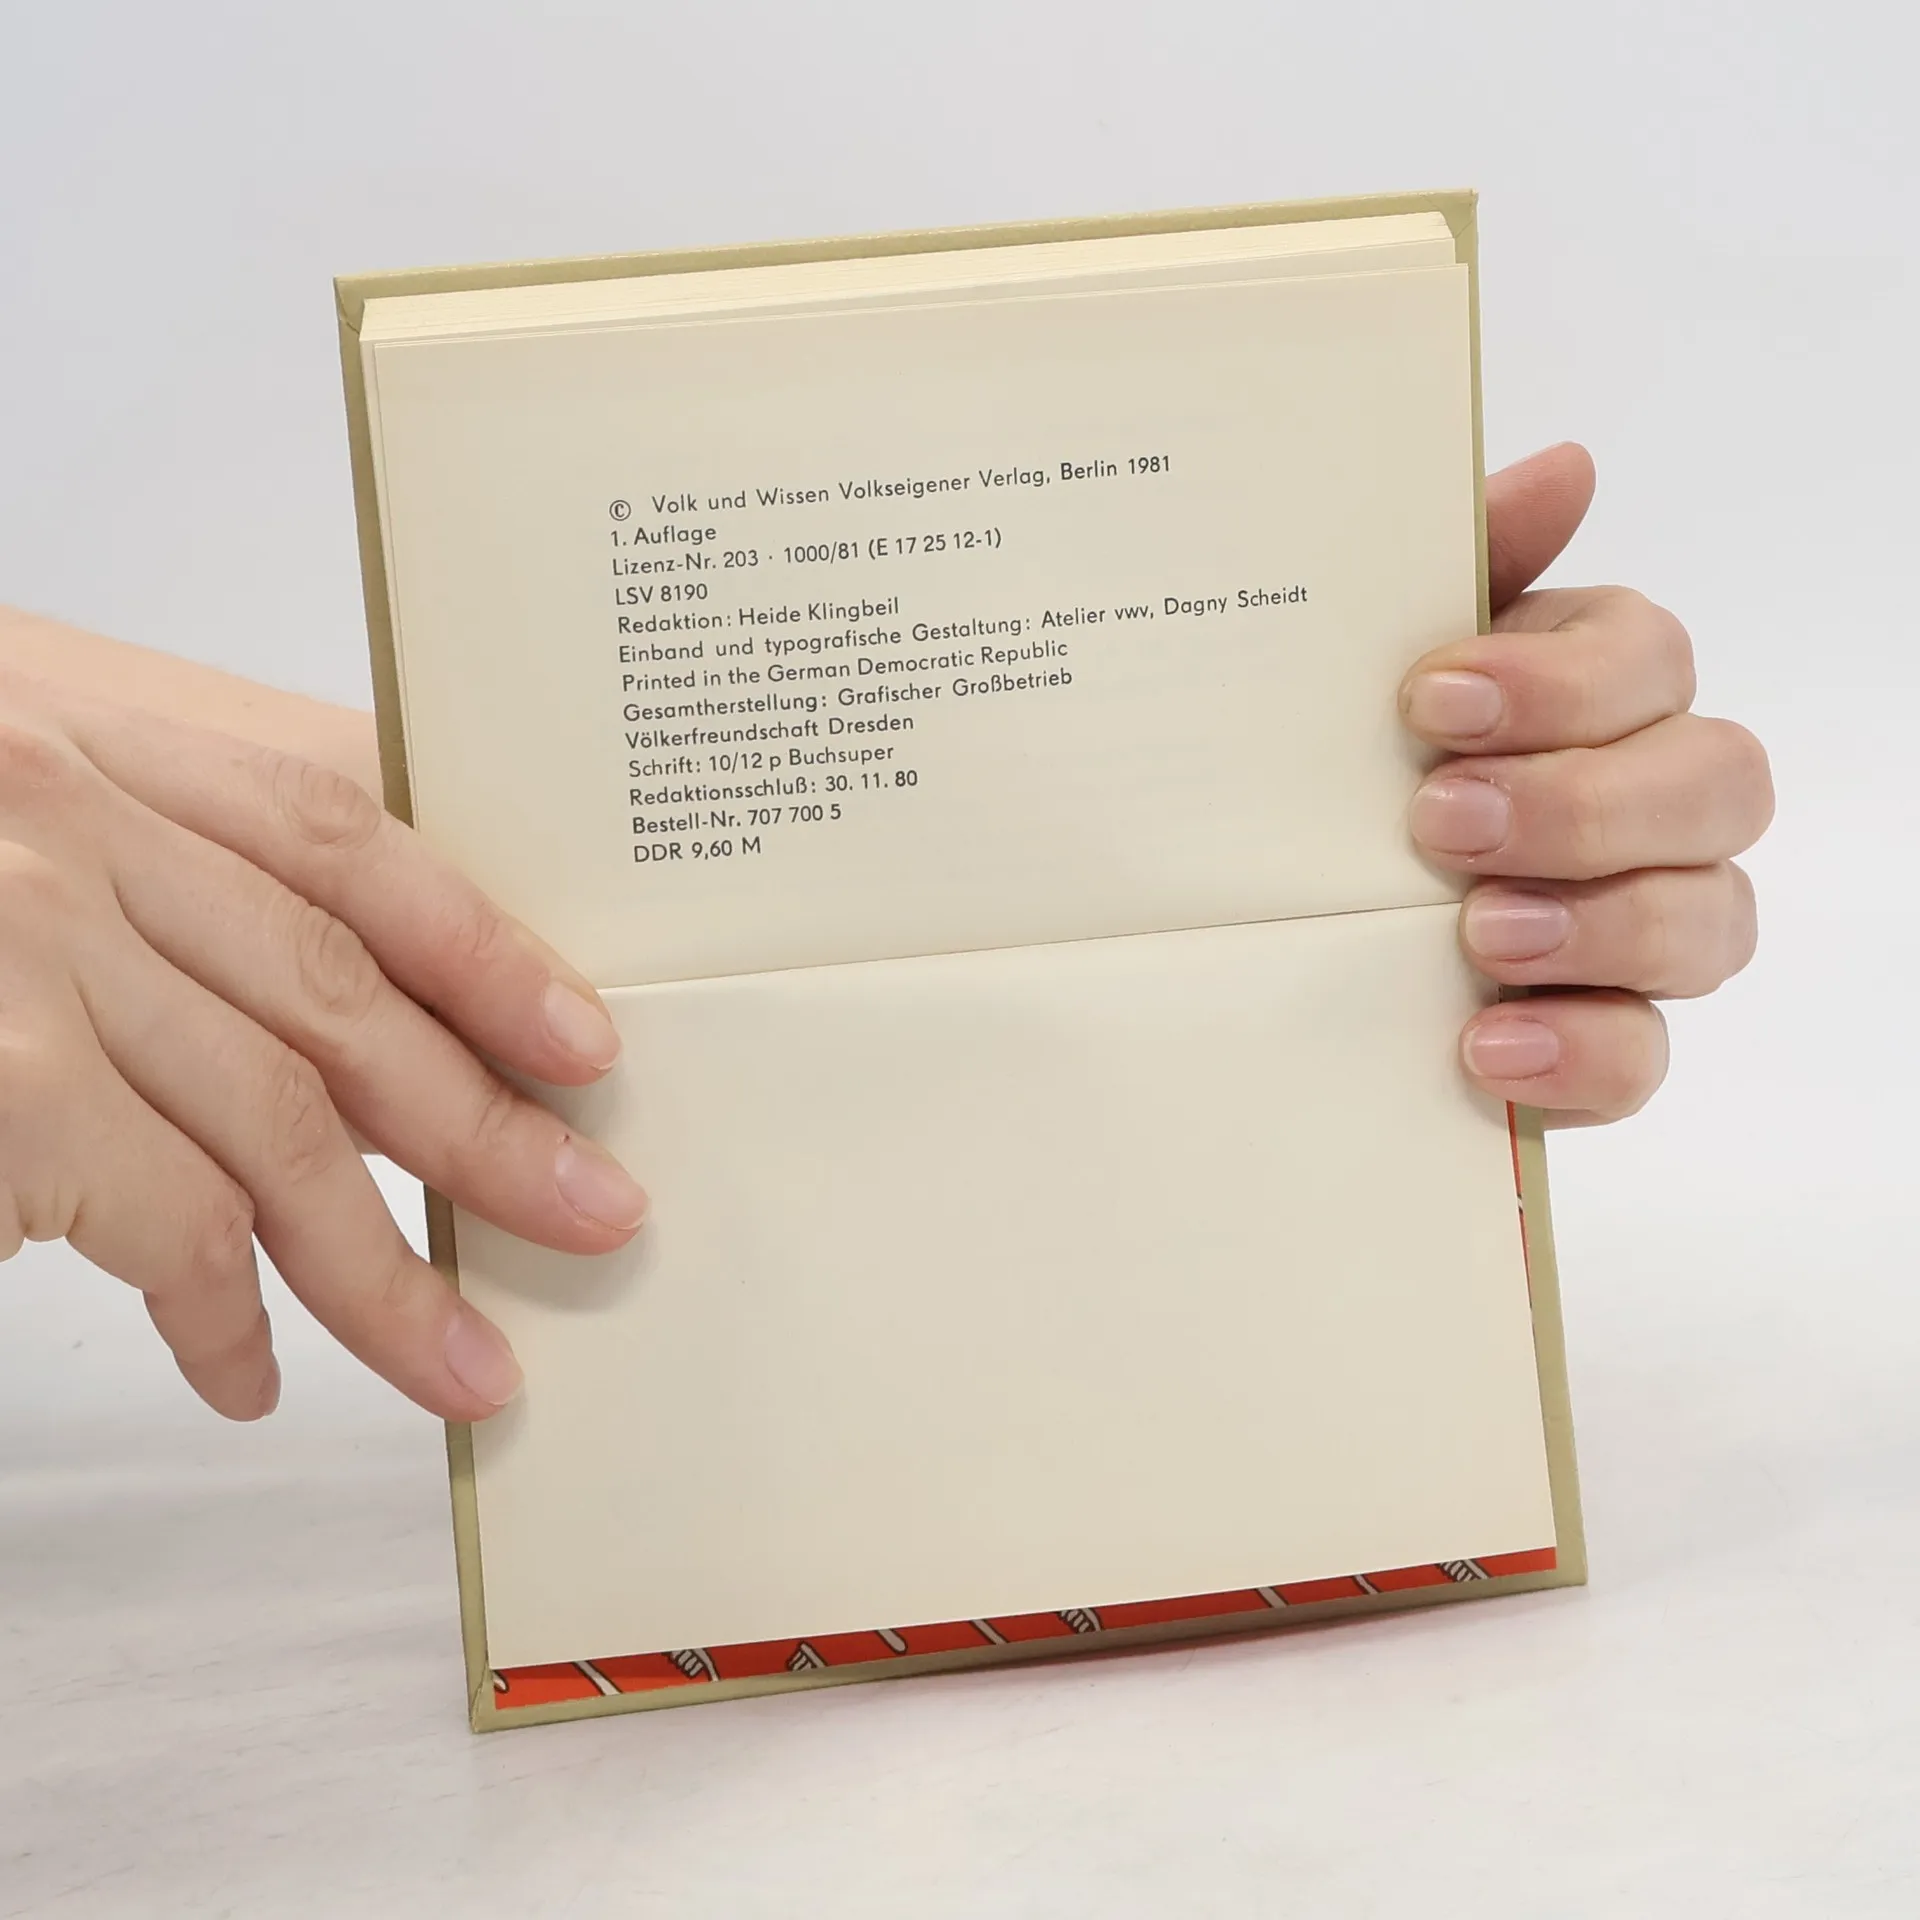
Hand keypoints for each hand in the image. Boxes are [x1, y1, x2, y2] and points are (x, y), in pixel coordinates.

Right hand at [0, 659, 647, 1420]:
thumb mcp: (22, 778)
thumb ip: (163, 849)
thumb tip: (325, 990)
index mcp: (110, 746)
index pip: (350, 842)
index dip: (483, 945)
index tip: (586, 1043)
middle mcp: (81, 836)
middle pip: (345, 1000)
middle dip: (487, 1127)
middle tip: (598, 1217)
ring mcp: (30, 959)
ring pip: (276, 1131)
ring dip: (385, 1268)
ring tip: (469, 1362)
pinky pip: (156, 1222)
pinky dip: (213, 1315)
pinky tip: (250, 1375)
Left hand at [1401, 445, 1773, 1123]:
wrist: (1272, 930)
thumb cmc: (1348, 772)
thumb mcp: (1368, 667)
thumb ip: (1466, 568)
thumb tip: (1567, 467)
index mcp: (1594, 695)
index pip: (1651, 661)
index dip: (1560, 682)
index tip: (1429, 700)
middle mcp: (1649, 805)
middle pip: (1717, 783)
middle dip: (1585, 803)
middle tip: (1441, 823)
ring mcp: (1642, 928)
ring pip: (1714, 919)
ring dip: (1600, 925)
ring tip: (1474, 935)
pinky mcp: (1605, 1039)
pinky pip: (1649, 1054)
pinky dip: (1582, 1050)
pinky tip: (1487, 1046)